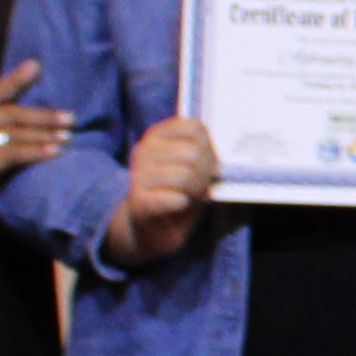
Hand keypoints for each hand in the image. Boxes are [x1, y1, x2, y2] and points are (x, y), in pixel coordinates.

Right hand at [103, 116, 217, 265]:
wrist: (151, 227)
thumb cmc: (176, 191)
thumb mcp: (191, 166)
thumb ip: (202, 153)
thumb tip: (216, 161)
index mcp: (157, 136)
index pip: (195, 128)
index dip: (209, 147)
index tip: (206, 163)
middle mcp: (144, 150)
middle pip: (194, 153)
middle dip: (206, 173)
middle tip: (201, 186)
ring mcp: (138, 176)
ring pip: (185, 174)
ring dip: (196, 190)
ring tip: (190, 196)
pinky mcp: (139, 201)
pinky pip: (173, 198)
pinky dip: (183, 203)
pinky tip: (178, 205)